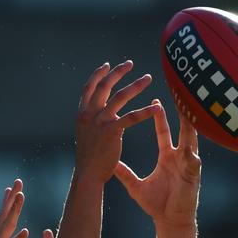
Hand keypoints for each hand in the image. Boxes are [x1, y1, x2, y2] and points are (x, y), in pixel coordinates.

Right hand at [74, 60, 159, 183]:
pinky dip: (145, 111)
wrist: (88, 174)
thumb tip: (98, 111)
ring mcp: (100, 121)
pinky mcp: (112, 131)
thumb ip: (91, 120)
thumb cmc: (89, 158)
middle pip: (104, 86)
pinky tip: (156, 108)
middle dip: (118, 72)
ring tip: (148, 78)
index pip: (89, 88)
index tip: (108, 65)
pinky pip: (132, 117)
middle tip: (131, 63)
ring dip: (136, 85)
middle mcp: (89, 113)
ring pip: (120, 97)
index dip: (98, 75)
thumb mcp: (85, 134)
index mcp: (82, 113)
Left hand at [114, 100, 200, 227]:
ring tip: (191, 115)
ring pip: (191, 143)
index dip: (159, 117)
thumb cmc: (157, 204)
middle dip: (180, 114)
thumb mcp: (136, 186)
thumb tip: (110, 163)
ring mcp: (187, 166)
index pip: (163, 131)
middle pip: (181, 131)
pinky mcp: (192, 177)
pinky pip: (193, 165)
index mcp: (167, 156)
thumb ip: (124, 172)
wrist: (170, 221)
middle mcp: (179, 157)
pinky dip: (192, 158)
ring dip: (191, 129)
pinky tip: (192, 151)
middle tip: (180, 96)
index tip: (156, 101)